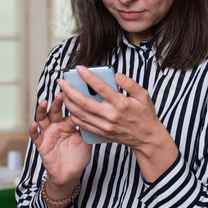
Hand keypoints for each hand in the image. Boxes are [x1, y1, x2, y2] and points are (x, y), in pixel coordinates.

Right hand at [29, 92, 90, 192]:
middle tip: (61, 94)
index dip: (71, 102)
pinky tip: (33, 124)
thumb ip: (86, 128)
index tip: (75, 92)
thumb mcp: (86, 141)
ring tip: (44, 102)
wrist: (71, 174)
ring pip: (42, 119)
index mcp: (68, 124)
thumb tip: (94, 114)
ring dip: (42, 110)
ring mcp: (48, 134)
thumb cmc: (79, 157)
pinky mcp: (41, 144)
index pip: (69, 110)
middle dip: (57, 102)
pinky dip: (33, 130)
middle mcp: (57, 126)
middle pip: (55, 111)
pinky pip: (36, 136)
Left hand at [59, 66, 177, 181]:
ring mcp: (105, 126)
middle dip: (70, 91)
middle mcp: (111, 115)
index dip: (89, 77)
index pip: (101, 88)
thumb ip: (130, 84)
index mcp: (121, 104)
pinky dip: (74, 116)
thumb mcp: (144, 96)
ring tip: (62, 93)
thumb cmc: (145, 115)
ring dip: (69, 103)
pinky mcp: (101, 133)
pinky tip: (70, 107)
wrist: (146, 138)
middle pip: (85, 102)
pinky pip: (83, 124)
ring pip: (81, 114)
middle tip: (61, 81)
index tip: (79, 68)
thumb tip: (116, 75)